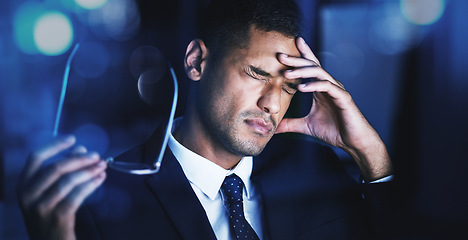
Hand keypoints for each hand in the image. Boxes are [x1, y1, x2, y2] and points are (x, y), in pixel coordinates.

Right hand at [17, 135, 106, 239]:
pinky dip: (92, 183)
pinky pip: (78, 194)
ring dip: (89, 170)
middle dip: (80, 159)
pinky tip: (101, 179)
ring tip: (102, 166)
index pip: (36, 157)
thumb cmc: (49, 215)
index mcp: (23, 185)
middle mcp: (28, 195)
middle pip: (56, 167)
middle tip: (96, 156)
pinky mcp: (58, 217)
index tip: (73, 139)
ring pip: (69, 180)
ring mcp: (42, 207)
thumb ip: (58, 172)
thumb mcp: (45, 193)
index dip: (55, 145)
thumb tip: (80, 151)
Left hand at [276, 37, 392, 180]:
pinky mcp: (343, 98)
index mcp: (320, 88)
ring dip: (302, 71)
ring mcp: (337, 90)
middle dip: (296, 60)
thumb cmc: (334, 131)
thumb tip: (274, 127)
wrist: (352, 142)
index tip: (285, 50)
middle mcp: (329, 85)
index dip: (300, 56)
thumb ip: (290, 124)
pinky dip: (314, 85)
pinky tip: (301, 88)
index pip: (310, 68)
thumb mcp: (306, 126)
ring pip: (319, 73)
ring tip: (288, 73)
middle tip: (280, 56)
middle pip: (312, 66)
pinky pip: (327, 87)